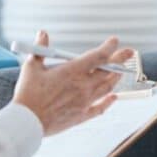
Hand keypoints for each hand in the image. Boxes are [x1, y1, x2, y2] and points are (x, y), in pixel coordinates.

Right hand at [12, 31, 133, 134]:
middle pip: (107, 70)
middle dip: (120, 60)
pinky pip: (100, 108)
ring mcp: (84, 101)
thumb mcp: (31, 67)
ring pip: (107, 87)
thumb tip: (42, 34)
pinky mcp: (81, 115)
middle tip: (129, 53)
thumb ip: (40, 49)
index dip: (109, 47)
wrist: (27, 122)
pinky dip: (109, 102)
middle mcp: (82, 85)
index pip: (98, 56)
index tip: (115, 41)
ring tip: (121, 71)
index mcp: (72, 71)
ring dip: (116, 78)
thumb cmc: (27, 94)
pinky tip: (114, 97)